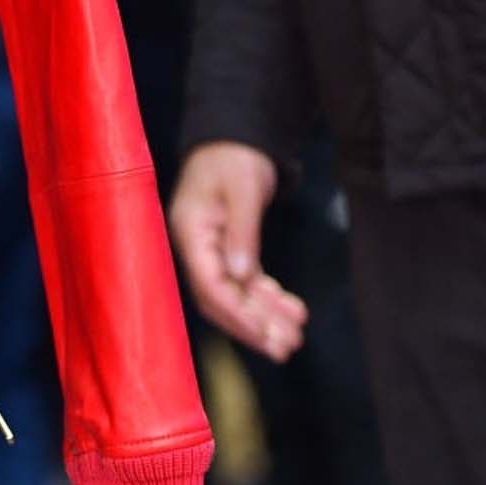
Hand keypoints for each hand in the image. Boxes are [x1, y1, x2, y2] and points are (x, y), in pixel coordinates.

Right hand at [169, 141, 307, 360]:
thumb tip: (241, 277)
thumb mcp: (244, 189)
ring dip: (264, 317)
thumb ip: (243, 232)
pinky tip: (292, 309)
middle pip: (221, 300)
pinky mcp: (228, 249)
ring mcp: (210, 251)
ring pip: (236, 295)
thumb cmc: (234, 156)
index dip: (237, 313)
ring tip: (295, 337)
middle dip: (253, 326)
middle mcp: (196, 249)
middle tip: (285, 348)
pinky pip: (246, 283)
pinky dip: (268, 297)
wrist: (233, 136)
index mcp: (190, 234)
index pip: (210, 285)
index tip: (266, 334)